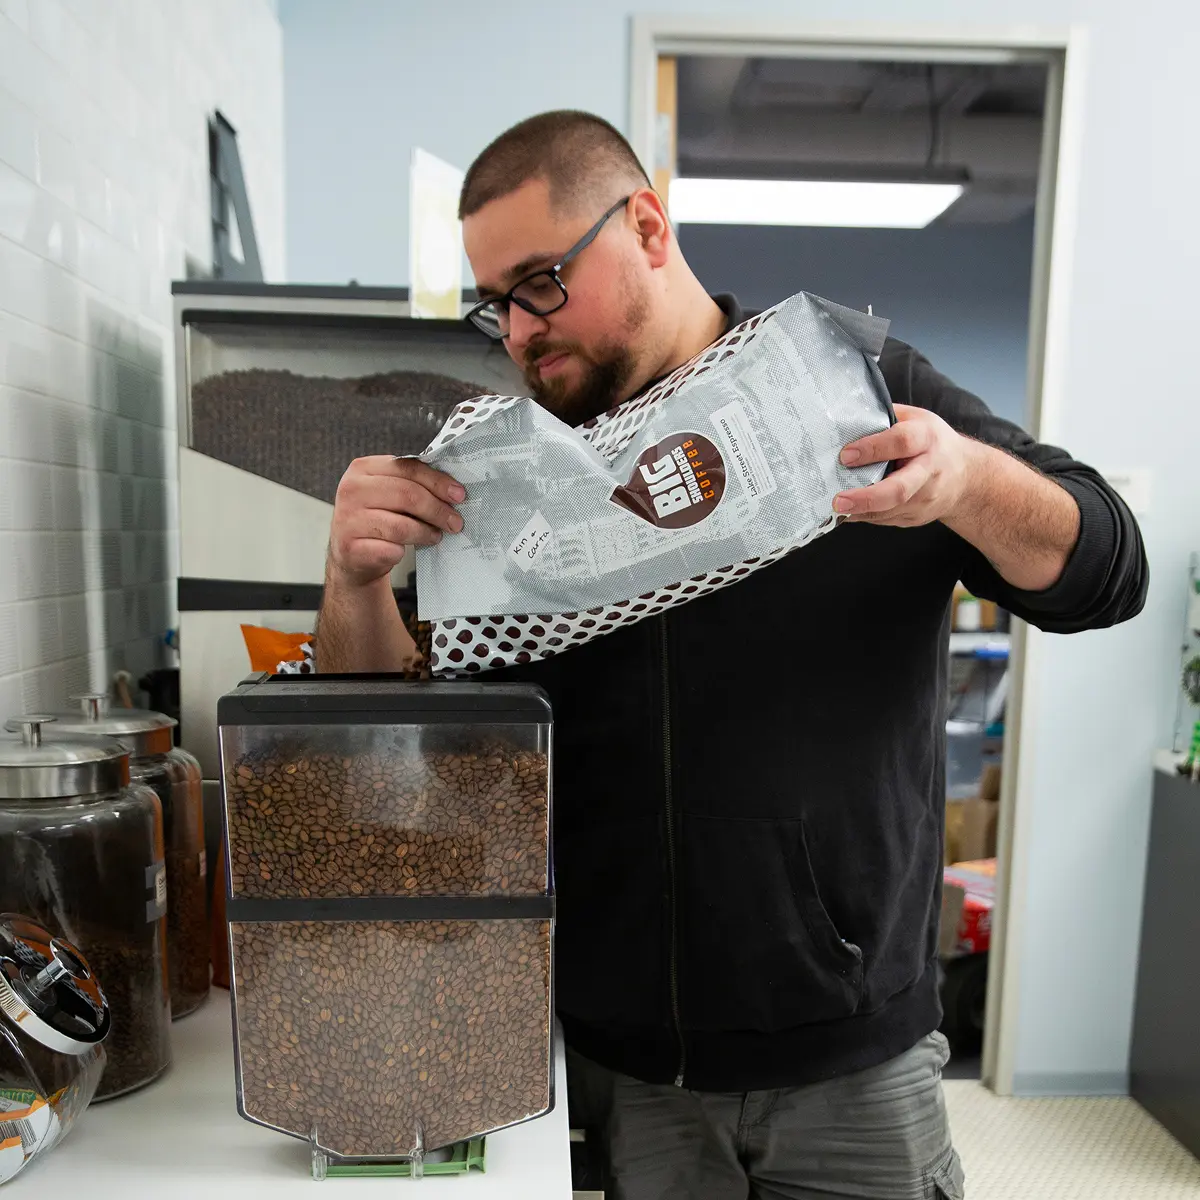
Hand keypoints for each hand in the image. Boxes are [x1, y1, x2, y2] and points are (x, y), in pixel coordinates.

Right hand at [328, 456, 465, 586]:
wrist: (352, 556)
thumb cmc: (377, 519)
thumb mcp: (388, 493)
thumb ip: (412, 484)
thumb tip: (453, 491)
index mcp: (363, 468)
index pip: (407, 468)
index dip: (437, 481)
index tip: (459, 494)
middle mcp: (351, 491)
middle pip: (408, 495)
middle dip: (438, 510)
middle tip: (455, 522)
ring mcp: (348, 520)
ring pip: (402, 526)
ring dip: (426, 532)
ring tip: (436, 536)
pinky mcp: (352, 548)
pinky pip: (392, 549)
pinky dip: (405, 552)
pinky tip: (408, 550)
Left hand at [833, 405, 982, 526]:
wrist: (965, 476)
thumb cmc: (932, 443)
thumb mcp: (915, 420)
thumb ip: (886, 419)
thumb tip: (847, 421)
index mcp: (927, 439)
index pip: (901, 442)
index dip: (872, 449)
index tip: (845, 455)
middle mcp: (928, 471)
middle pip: (899, 489)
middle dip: (866, 497)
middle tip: (839, 501)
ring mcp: (924, 498)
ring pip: (889, 510)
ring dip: (859, 512)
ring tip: (836, 509)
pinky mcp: (917, 517)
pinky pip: (886, 520)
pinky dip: (865, 516)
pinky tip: (850, 511)